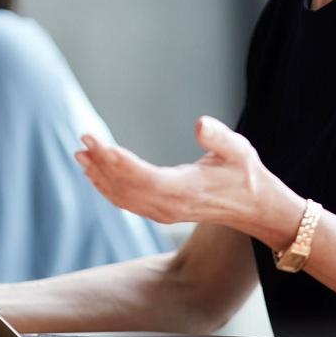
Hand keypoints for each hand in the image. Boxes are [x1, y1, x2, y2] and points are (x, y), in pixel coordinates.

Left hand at [76, 116, 294, 237]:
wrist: (254, 208)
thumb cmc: (245, 174)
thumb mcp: (239, 150)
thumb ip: (219, 137)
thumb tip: (200, 124)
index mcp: (186, 190)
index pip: (143, 178)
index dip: (118, 162)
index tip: (98, 144)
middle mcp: (170, 206)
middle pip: (126, 187)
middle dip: (102, 163)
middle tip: (83, 138)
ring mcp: (163, 213)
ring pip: (123, 197)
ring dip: (100, 175)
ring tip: (81, 153)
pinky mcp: (160, 212)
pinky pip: (127, 202)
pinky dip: (108, 187)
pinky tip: (95, 174)